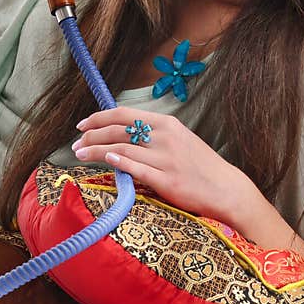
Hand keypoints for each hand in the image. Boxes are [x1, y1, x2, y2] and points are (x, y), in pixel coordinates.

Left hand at [72, 108, 252, 224]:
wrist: (226, 189)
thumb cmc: (199, 165)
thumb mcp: (178, 138)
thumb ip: (152, 133)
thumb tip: (119, 131)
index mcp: (166, 124)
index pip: (124, 114)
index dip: (98, 118)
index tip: (82, 125)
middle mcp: (165, 137)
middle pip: (118, 130)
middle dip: (91, 136)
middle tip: (77, 144)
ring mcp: (166, 159)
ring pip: (121, 148)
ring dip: (96, 151)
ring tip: (80, 155)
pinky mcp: (167, 181)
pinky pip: (137, 168)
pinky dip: (118, 162)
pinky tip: (105, 161)